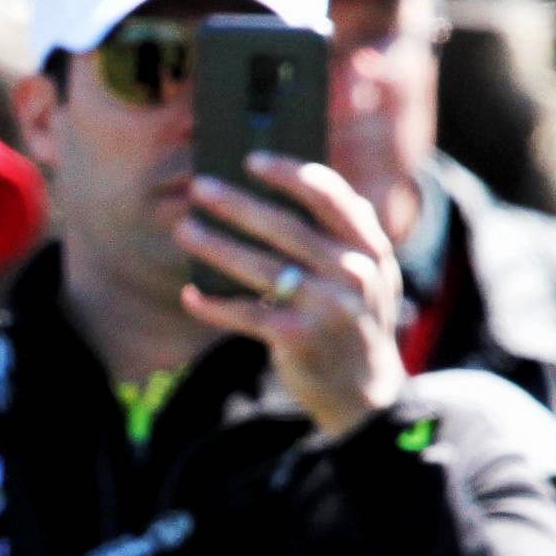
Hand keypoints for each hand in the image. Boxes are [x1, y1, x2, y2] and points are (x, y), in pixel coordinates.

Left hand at [177, 152, 406, 437]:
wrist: (365, 395)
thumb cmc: (353, 321)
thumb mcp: (367, 275)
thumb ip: (343, 235)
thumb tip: (289, 187)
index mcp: (370, 249)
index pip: (331, 197)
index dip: (289, 174)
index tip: (252, 160)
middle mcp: (354, 274)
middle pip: (286, 227)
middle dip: (238, 204)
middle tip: (200, 186)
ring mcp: (328, 308)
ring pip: (261, 267)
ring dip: (216, 245)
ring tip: (185, 229)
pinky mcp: (300, 340)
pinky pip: (248, 314)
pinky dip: (215, 305)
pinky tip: (190, 294)